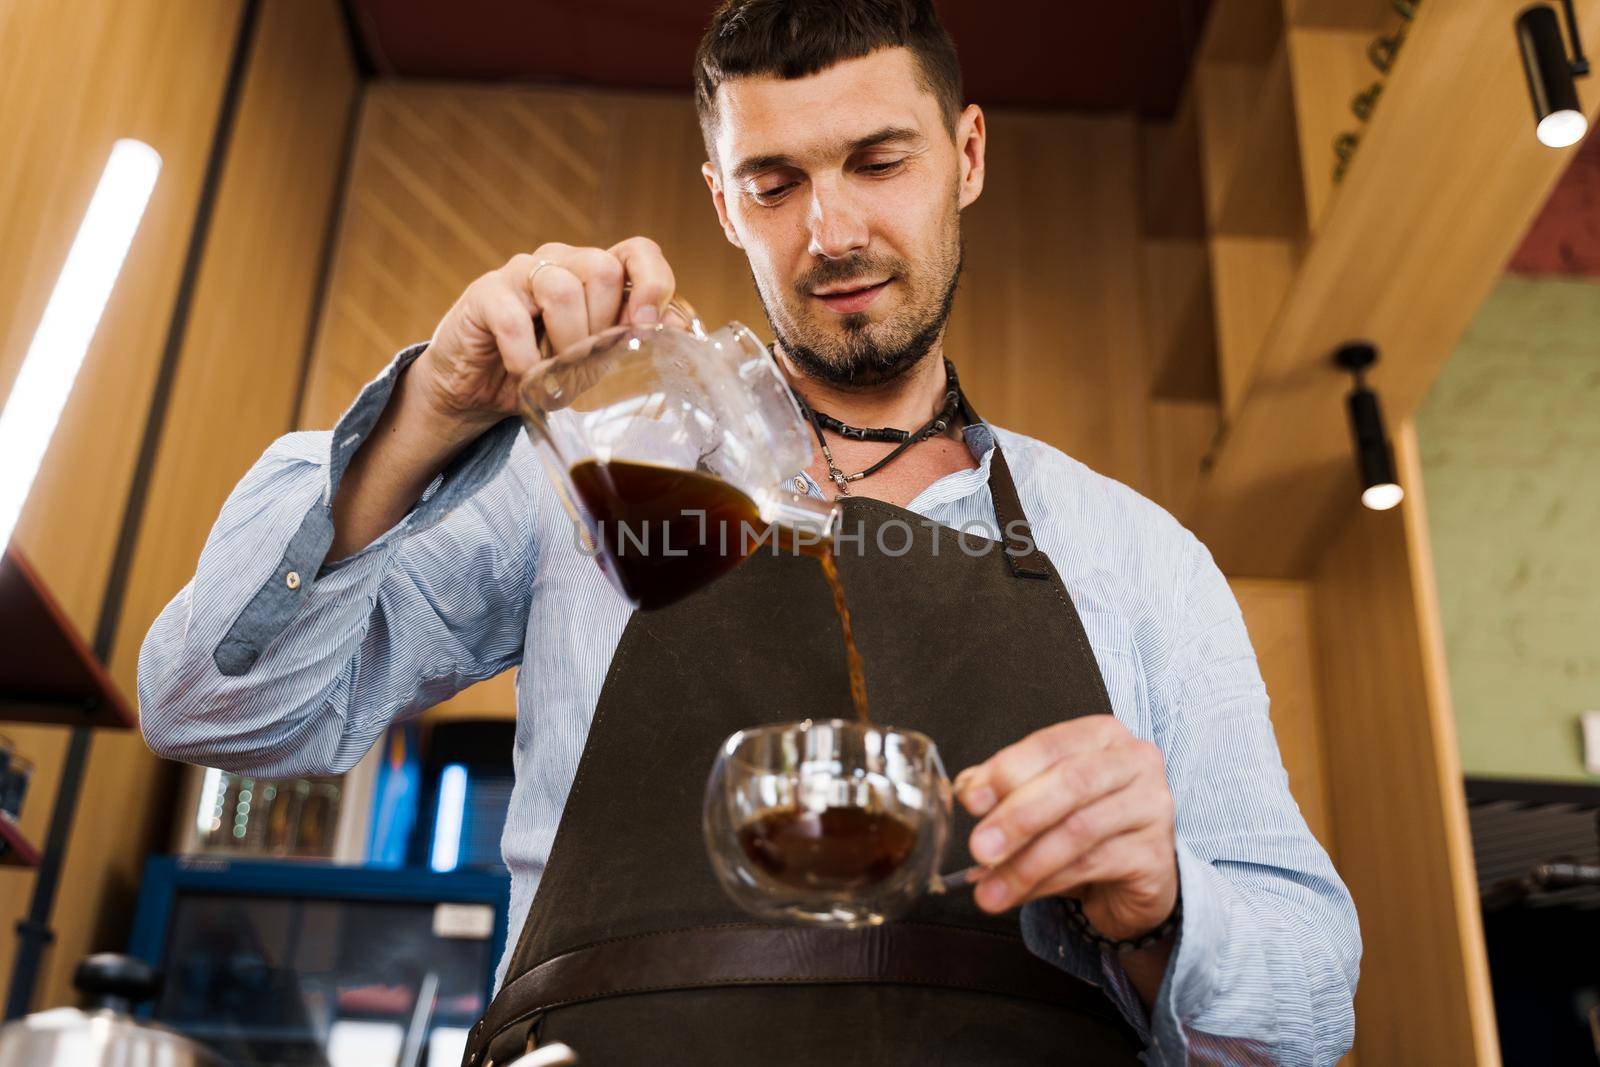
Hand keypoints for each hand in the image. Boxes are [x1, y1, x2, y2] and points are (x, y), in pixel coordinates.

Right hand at [414, 237, 677, 426]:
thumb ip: (632, 340)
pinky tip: (527, 376)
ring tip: (558, 373)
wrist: (478, 389)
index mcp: (596, 273)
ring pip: (563, 289)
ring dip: (567, 343)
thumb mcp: (597, 360)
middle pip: (604, 269)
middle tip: (588, 362)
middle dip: (604, 326)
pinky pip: (514, 320)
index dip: (653, 283)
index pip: (639, 251)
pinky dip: (527, 359)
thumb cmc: (546, 370)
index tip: (647, 327)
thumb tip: (678, 332)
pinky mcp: (485, 293)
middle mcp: (562, 262)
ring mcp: (521, 273)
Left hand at [954, 716, 1177, 941]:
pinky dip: (1048, 883)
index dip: (1007, 770)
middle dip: (1017, 818)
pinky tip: (1021, 894)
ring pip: (1080, 831)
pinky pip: (1094, 866)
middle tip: (979, 848)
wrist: (1131, 875)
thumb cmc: (1083, 822)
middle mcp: (1134, 761)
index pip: (1050, 745)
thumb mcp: (1041, 797)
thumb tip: (967, 791)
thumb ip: (1004, 787)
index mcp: (1102, 734)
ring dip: (1026, 863)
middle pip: (1071, 783)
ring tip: (991, 888)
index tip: (971, 800)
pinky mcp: (1156, 855)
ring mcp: (1153, 807)